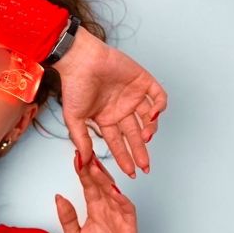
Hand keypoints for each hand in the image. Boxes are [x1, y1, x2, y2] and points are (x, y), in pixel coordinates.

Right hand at [52, 26, 167, 177]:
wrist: (81, 60)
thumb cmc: (74, 86)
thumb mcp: (74, 119)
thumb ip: (82, 141)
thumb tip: (85, 162)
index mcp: (106, 118)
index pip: (118, 143)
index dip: (124, 158)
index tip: (130, 172)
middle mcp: (121, 109)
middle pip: (135, 135)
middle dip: (140, 152)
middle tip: (145, 166)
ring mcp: (133, 95)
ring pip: (148, 118)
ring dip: (150, 129)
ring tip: (145, 137)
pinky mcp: (142, 81)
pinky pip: (158, 96)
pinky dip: (160, 106)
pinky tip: (154, 115)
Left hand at [54, 151, 137, 232]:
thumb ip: (67, 217)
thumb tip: (58, 196)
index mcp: (94, 210)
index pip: (88, 186)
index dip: (82, 172)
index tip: (75, 158)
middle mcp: (107, 209)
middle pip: (100, 184)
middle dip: (93, 169)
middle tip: (85, 153)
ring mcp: (119, 215)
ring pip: (112, 192)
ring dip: (105, 179)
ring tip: (95, 167)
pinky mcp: (129, 225)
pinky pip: (126, 209)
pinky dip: (121, 199)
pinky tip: (113, 190)